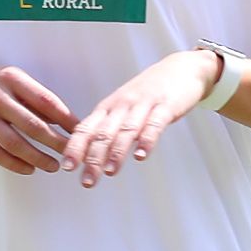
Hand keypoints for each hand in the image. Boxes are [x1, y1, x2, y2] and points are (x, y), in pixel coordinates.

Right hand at [0, 55, 76, 173]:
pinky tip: (29, 169)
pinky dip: (14, 164)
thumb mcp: (8, 78)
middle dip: (58, 143)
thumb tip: (63, 121)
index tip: (83, 133)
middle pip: (34, 125)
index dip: (67, 120)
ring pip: (15, 142)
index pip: (47, 101)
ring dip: (38, 157)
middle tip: (74, 154)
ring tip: (54, 165)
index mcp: (11, 78)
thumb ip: (33, 97)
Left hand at [57, 48, 224, 186]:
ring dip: (116, 152)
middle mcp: (122, 105)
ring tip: (110, 172)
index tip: (67, 168)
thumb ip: (109, 127)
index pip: (86, 129)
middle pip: (103, 133)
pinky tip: (141, 155)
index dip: (75, 148)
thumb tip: (89, 154)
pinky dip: (146, 140)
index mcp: (108, 108)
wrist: (182, 69)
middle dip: (93, 158)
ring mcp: (143, 104)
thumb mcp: (123, 107)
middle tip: (87, 181)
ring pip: (126, 130)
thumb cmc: (149, 92)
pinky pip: (154, 124)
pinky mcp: (166, 106)